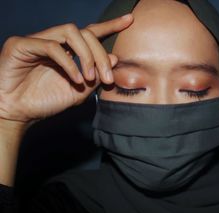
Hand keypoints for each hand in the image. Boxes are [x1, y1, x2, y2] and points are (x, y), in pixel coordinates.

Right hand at [0, 13, 133, 126]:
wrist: (17, 114)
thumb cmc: (45, 102)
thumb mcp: (79, 92)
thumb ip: (96, 76)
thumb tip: (113, 58)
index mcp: (67, 51)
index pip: (90, 33)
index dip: (110, 25)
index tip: (129, 20)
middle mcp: (54, 41)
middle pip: (85, 33)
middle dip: (100, 54)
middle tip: (107, 78)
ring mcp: (37, 40)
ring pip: (70, 32)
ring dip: (86, 55)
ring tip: (90, 78)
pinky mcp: (21, 45)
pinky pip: (52, 46)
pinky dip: (68, 62)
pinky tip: (76, 79)